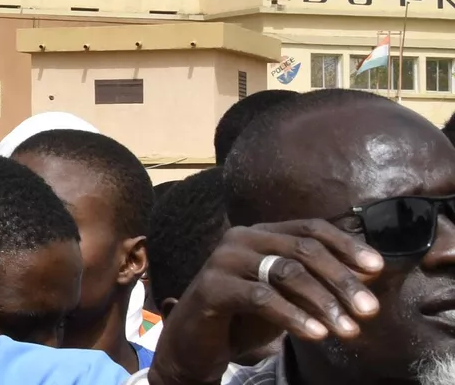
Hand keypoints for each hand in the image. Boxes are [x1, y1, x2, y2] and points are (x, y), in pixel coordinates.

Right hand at [149, 221, 382, 384]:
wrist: (195, 343)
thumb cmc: (244, 317)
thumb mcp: (287, 296)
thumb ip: (316, 281)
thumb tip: (366, 275)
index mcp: (260, 234)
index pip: (310, 228)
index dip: (346, 245)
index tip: (376, 268)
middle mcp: (240, 238)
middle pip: (303, 250)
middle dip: (342, 280)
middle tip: (369, 310)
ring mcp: (223, 260)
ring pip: (286, 272)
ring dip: (324, 303)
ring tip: (349, 330)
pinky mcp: (211, 287)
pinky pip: (261, 297)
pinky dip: (294, 316)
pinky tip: (316, 334)